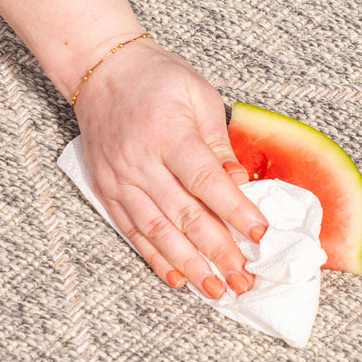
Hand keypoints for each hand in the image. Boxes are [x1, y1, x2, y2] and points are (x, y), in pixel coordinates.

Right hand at [73, 38, 268, 298]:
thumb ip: (220, 143)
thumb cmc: (158, 80)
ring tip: (216, 290)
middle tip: (244, 280)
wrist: (102, 70)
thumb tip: (241, 185)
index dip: (235, 211)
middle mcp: (141, 162)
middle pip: (184, 215)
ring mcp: (121, 180)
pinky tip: (177, 280)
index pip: (206, 181)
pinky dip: (155, 259)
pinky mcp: (108, 191)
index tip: (260, 235)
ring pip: (159, 232)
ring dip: (190, 266)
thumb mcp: (199, 96)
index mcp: (168, 134)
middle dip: (218, 252)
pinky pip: (133, 232)